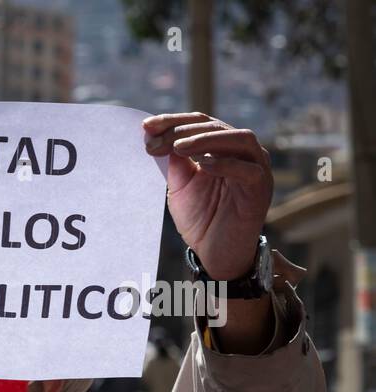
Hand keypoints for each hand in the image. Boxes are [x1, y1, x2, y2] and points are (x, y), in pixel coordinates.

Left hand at [143, 112, 272, 279]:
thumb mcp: (181, 187)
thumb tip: (159, 136)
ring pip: (239, 139)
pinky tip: (203, 165)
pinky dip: (226, 164)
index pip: (201, 124)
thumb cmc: (202, 219)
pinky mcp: (261, 188)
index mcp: (223, 149)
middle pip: (217, 126)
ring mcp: (256, 168)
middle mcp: (243, 153)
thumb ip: (175, 163)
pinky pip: (248, 169)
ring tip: (178, 147)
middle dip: (184, 131)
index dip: (174, 121)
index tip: (147, 127)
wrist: (217, 252)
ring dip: (206, 140)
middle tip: (157, 141)